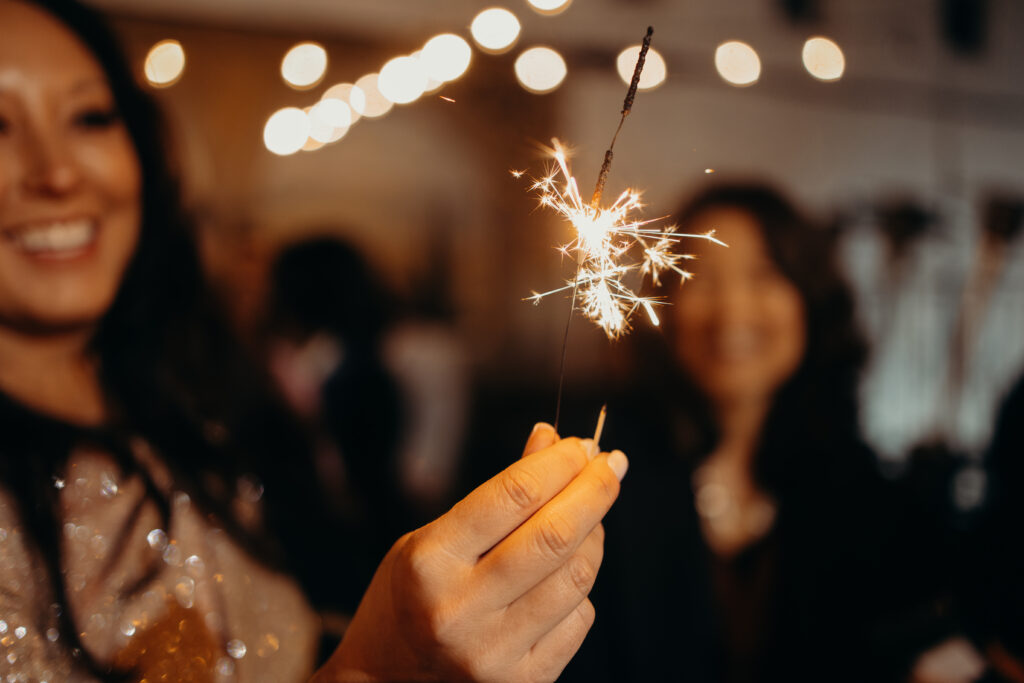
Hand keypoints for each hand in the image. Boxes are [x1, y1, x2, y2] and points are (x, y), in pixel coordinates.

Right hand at [312, 423, 627, 682]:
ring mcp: (495, 653)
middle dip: (594, 490)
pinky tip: (566, 572)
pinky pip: (578, 619)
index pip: (513, 495)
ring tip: (589, 516)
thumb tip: (551, 442)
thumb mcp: (431, 537)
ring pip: (576, 577)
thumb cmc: (408, 599)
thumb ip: (494, 496)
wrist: (382, 681)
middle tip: (611, 465)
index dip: (558, 463)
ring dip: (594, 535)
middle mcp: (461, 610)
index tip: (583, 446)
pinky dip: (581, 587)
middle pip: (553, 535)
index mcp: (430, 562)